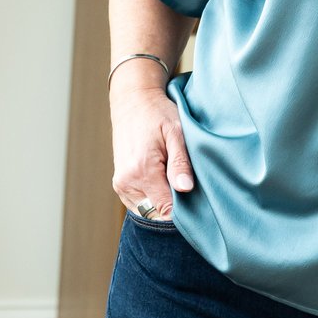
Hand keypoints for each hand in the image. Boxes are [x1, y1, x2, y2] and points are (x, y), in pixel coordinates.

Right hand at [108, 75, 193, 217]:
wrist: (132, 101)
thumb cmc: (158, 114)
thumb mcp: (176, 132)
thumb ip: (180, 162)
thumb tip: (185, 189)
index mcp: (142, 170)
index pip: (166, 211)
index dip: (184, 212)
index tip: (198, 201)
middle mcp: (127, 182)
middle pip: (156, 215)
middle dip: (175, 210)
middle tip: (190, 190)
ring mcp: (121, 185)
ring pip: (148, 213)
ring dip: (163, 206)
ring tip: (176, 184)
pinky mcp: (120, 184)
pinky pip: (140, 206)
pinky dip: (153, 201)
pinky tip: (164, 184)